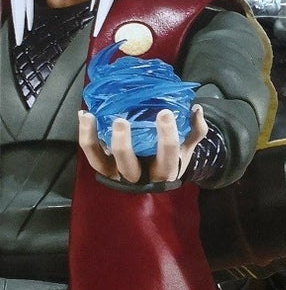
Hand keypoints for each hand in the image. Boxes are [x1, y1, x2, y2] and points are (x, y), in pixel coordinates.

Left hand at [78, 105, 208, 183]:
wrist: (156, 180)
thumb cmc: (172, 160)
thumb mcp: (187, 149)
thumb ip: (195, 130)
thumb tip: (196, 109)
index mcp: (164, 173)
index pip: (166, 157)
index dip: (166, 136)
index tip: (165, 113)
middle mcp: (138, 178)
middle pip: (128, 167)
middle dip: (123, 145)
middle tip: (121, 121)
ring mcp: (117, 173)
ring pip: (100, 163)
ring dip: (92, 140)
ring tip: (89, 116)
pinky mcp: (104, 167)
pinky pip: (91, 153)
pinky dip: (86, 134)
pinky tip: (85, 114)